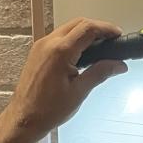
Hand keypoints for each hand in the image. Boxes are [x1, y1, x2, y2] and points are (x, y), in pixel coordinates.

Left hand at [0, 18, 126, 142]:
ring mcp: (41, 46)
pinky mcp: (38, 52)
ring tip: (99, 47)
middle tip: (111, 40)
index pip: (88, 29)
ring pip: (68, 28)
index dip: (106, 29)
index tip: (117, 35)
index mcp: (60, 52)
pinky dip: (73, 39)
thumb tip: (118, 65)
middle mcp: (48, 44)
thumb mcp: (79, 92)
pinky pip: (58, 37)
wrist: (24, 118)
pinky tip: (81, 53)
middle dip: (97, 28)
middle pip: (78, 24)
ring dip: (84, 33)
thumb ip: (100, 73)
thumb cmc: (46, 110)